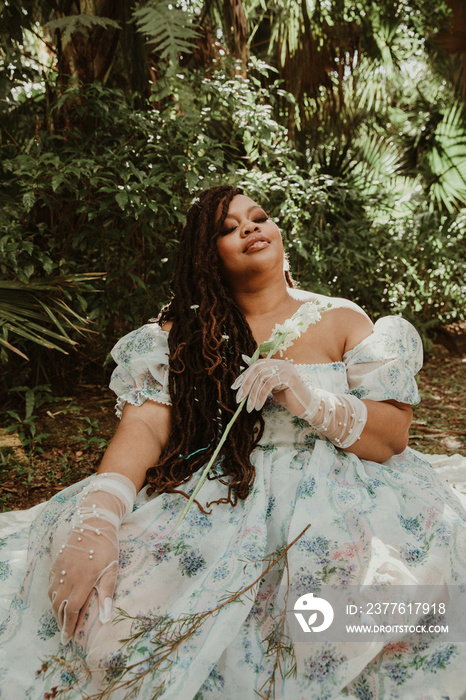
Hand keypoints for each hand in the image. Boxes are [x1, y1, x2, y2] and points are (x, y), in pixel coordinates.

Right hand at [48, 473, 135, 644]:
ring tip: (61, 620)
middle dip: (61, 622)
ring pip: (52, 596)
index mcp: (82, 581)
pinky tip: (57, 600)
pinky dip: (52, 596)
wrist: (94, 524)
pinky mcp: (57, 563)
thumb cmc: (107, 547)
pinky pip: (50, 584)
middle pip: (59, 606)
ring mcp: (60, 570)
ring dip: (55, 611)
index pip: (72, 610)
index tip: (68, 639)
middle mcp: (68, 577)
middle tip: (64, 634)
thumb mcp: (111, 570)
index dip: (69, 626)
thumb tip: (105, 618)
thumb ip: (107, 594)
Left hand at [232, 357, 366, 447]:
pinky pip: (268, 385)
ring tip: (249, 407)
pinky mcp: (288, 377)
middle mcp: (280, 363)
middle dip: (246, 385)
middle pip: (257, 370)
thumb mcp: (271, 387)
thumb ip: (260, 379)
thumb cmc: (289, 397)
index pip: (256, 366)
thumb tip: (244, 364)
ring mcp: (285, 369)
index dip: (244, 376)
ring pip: (261, 378)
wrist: (306, 405)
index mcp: (276, 363)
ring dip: (253, 394)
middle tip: (238, 398)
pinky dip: (261, 396)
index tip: (235, 387)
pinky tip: (258, 406)